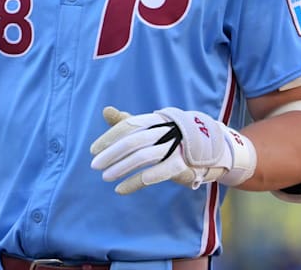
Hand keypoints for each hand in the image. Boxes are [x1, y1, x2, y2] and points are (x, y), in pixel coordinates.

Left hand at [89, 106, 256, 194]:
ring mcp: (174, 147)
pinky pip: (155, 174)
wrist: (208, 149)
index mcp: (154, 120)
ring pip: (143, 157)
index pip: (128, 126)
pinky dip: (135, 182)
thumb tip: (106, 111)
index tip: (93, 150)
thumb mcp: (150, 127)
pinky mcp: (181, 166)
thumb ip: (127, 121)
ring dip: (121, 168)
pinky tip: (121, 189)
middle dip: (111, 154)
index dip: (109, 138)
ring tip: (106, 177)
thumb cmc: (170, 137)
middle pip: (133, 141)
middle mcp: (164, 131)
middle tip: (94, 165)